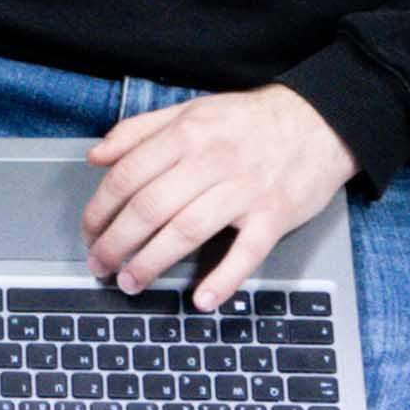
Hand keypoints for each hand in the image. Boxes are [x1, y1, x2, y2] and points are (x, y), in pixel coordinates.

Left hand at [80, 84, 357, 307]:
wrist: (320, 121)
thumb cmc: (250, 120)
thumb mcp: (190, 111)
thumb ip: (139, 131)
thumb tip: (96, 156)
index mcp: (186, 134)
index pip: (128, 176)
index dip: (99, 209)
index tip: (89, 231)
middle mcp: (212, 160)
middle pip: (149, 208)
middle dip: (116, 243)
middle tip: (99, 264)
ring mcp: (245, 190)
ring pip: (186, 231)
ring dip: (152, 263)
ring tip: (130, 282)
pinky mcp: (275, 215)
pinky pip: (246, 252)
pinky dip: (223, 279)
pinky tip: (201, 299)